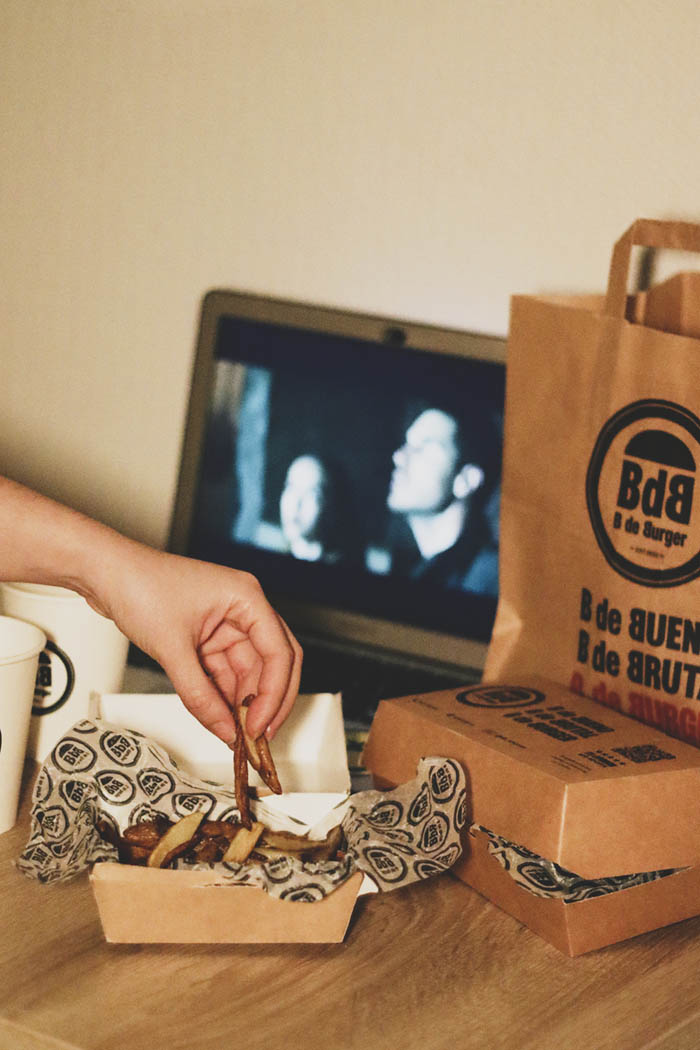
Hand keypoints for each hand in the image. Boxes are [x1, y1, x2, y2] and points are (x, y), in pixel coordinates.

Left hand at [91, 545, 302, 743]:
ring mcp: (225, 623)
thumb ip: (200, 695)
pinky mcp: (207, 635)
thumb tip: (223, 728)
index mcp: (246, 597)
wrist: (105, 573)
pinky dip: (223, 695)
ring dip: (243, 702)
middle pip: (272, 663)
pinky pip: (225, 671)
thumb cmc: (138, 585)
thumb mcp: (171, 648)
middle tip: (258, 736)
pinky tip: (221, 717)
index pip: (279, 652)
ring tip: (236, 733)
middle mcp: (242, 608)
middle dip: (267, 701)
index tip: (259, 726)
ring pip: (248, 671)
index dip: (273, 694)